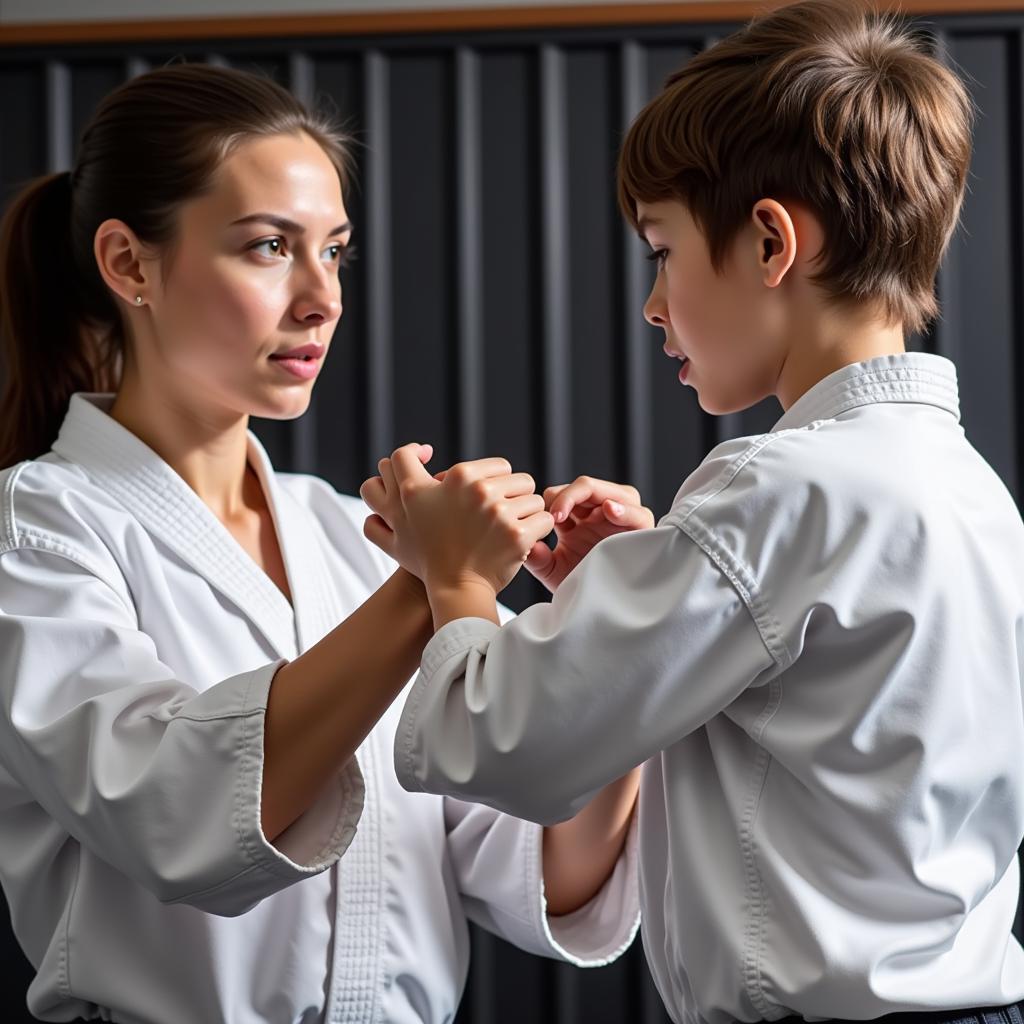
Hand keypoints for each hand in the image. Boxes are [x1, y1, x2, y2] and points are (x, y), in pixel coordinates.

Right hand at [360, 444, 554, 594]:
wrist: (452, 589)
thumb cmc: (429, 552)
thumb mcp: (401, 513)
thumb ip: (401, 477)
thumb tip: (422, 449)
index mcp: (452, 478)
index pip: (496, 462)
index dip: (491, 474)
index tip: (487, 490)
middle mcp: (474, 490)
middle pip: (515, 476)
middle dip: (510, 496)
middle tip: (497, 521)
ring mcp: (498, 511)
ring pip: (532, 495)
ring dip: (525, 512)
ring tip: (509, 532)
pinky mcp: (518, 534)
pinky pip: (544, 518)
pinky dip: (538, 531)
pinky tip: (522, 542)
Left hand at [525, 476, 653, 592]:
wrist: (602, 611)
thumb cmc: (580, 587)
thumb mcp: (552, 570)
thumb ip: (536, 556)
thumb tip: (528, 543)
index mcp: (579, 519)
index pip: (564, 493)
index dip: (552, 500)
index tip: (543, 520)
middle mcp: (600, 514)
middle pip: (586, 487)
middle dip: (567, 496)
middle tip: (554, 515)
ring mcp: (623, 520)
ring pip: (610, 492)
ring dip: (589, 496)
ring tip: (573, 513)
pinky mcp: (642, 533)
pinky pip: (638, 513)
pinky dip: (624, 510)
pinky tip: (610, 510)